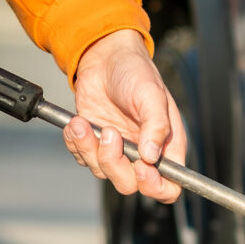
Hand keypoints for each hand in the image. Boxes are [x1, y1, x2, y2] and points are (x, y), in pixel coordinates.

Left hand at [62, 29, 188, 203]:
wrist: (105, 57)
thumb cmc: (136, 72)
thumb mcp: (151, 95)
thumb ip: (156, 125)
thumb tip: (151, 157)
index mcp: (165, 146)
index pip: (169, 186)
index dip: (155, 186)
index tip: (142, 168)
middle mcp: (142, 153)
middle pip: (130, 185)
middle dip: (115, 163)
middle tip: (109, 133)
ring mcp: (117, 150)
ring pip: (102, 172)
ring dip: (89, 149)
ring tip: (84, 123)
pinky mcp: (93, 143)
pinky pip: (82, 158)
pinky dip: (76, 144)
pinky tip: (77, 123)